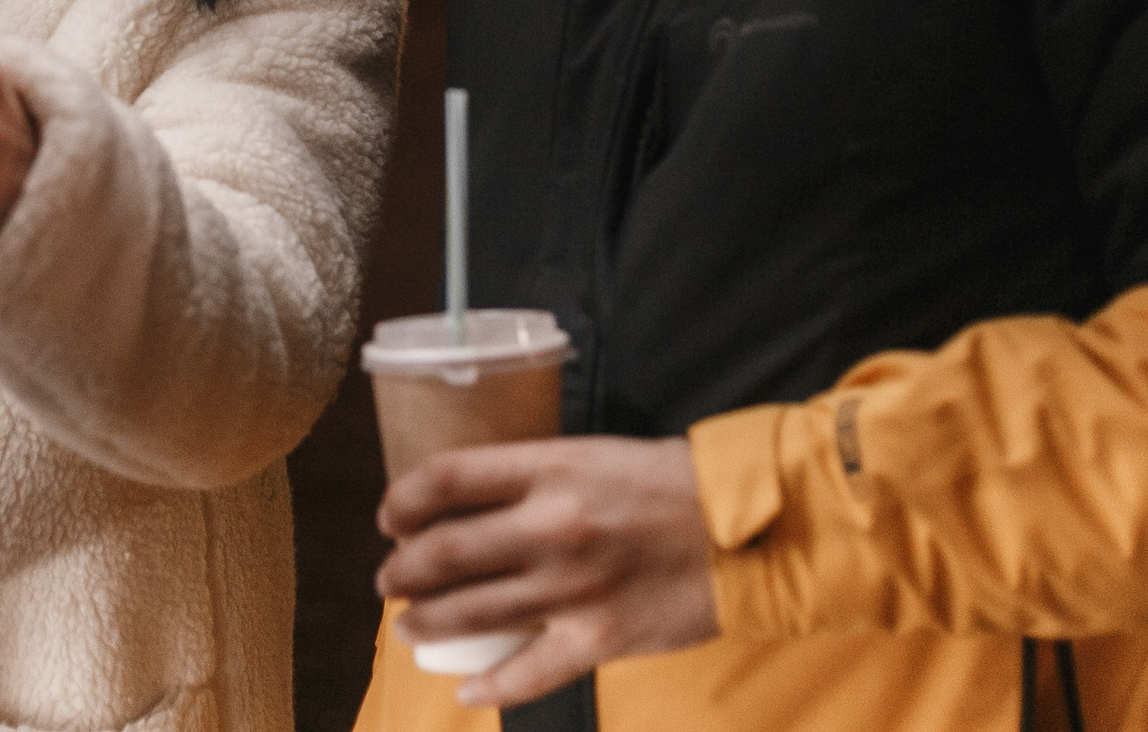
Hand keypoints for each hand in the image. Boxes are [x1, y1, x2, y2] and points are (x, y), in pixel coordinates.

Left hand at [375, 435, 720, 705]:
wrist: (757, 530)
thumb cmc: (675, 485)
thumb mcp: (596, 455)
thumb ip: (537, 478)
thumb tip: (473, 502)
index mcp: (551, 467)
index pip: (447, 477)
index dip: (403, 499)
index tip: (389, 517)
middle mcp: (553, 525)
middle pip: (443, 552)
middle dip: (402, 572)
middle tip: (390, 580)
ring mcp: (574, 587)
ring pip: (470, 613)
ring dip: (426, 623)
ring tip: (409, 627)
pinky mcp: (600, 639)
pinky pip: (526, 673)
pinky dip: (488, 689)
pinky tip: (466, 691)